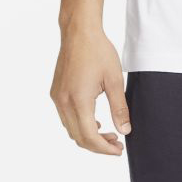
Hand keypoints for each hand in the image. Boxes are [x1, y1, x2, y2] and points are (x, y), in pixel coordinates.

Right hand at [51, 28, 130, 155]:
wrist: (79, 32)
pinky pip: (66, 118)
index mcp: (79, 100)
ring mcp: (57, 97)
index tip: (119, 150)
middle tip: (117, 144)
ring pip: (71, 129)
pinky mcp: (56, 92)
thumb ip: (119, 108)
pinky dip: (79, 125)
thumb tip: (125, 131)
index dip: (104, 149)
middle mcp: (63, 102)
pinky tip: (95, 121)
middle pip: (78, 137)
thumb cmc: (98, 52)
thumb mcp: (114, 80)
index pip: (89, 136)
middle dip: (98, 145)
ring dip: (88, 136)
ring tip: (109, 133)